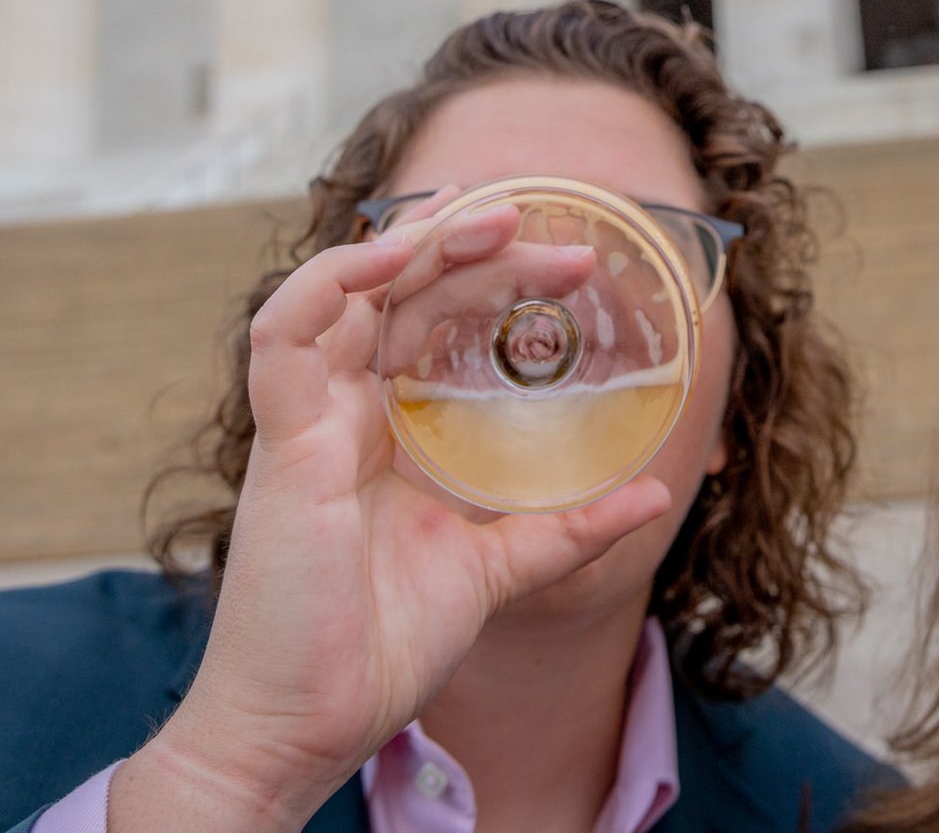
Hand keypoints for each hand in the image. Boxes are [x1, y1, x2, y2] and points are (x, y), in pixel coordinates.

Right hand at [113, 194, 671, 831]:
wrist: (310, 725)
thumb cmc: (376, 650)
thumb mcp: (496, 571)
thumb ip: (568, 529)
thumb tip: (656, 496)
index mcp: (381, 431)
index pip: (423, 317)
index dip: (473, 268)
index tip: (547, 243)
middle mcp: (340, 411)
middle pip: (399, 294)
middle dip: (471, 247)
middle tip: (548, 228)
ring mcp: (306, 421)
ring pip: (344, 292)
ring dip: (413, 242)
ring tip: (488, 214)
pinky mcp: (282, 443)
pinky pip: (283, 335)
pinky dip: (331, 282)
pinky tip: (395, 254)